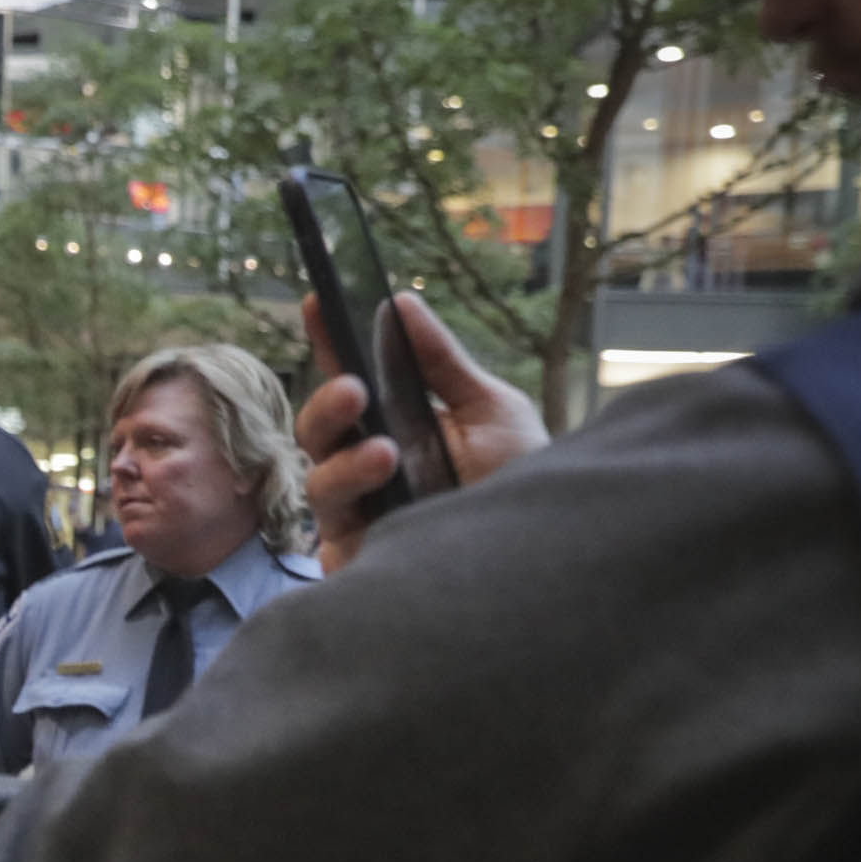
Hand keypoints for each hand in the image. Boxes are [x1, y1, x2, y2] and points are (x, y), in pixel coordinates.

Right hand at [296, 292, 548, 573]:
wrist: (542, 557)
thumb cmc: (516, 482)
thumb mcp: (491, 410)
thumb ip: (443, 361)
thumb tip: (403, 302)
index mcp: (391, 425)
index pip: (348, 380)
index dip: (328, 342)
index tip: (319, 301)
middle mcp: (365, 468)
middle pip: (317, 432)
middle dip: (328, 407)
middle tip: (354, 390)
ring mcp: (358, 515)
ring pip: (320, 481)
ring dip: (347, 463)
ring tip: (387, 454)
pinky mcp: (356, 560)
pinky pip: (332, 533)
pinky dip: (355, 506)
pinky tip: (386, 497)